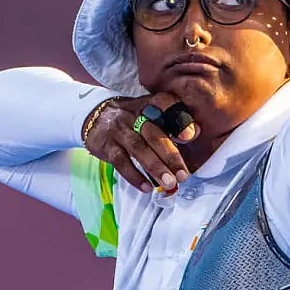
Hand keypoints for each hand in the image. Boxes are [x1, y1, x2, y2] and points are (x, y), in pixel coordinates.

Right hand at [82, 93, 197, 192]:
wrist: (94, 116)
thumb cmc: (132, 118)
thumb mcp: (150, 112)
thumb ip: (172, 120)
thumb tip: (195, 133)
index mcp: (148, 103)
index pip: (163, 102)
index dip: (178, 117)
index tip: (190, 136)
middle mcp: (133, 115)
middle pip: (154, 134)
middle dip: (170, 156)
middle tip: (183, 175)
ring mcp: (119, 130)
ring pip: (138, 149)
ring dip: (155, 168)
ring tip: (169, 183)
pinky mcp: (106, 146)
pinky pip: (120, 161)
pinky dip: (134, 176)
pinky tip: (146, 187)